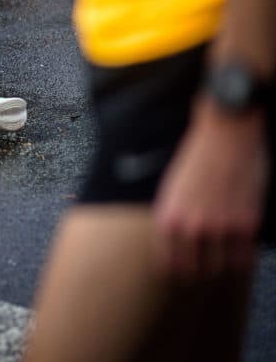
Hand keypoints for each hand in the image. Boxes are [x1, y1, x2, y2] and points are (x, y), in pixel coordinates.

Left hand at [153, 97, 269, 277]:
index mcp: (167, 218)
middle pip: (196, 271)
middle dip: (200, 275)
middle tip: (205, 275)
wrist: (224, 135)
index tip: (181, 278)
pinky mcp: (246, 223)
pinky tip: (241, 257)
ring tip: (222, 268)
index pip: (169, 264)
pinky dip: (243, 262)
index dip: (176, 275)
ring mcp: (220, 228)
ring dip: (222, 270)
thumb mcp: (171, 190)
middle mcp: (191, 227)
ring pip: (221, 269)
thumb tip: (177, 243)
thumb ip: (174, 218)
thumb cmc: (195, 159)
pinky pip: (245, 258)